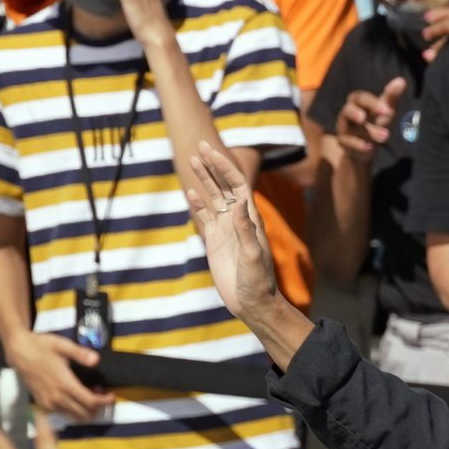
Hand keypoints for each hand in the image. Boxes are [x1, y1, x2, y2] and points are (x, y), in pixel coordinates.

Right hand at [4, 332, 114, 423]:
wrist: (18, 351)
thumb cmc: (40, 346)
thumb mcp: (62, 345)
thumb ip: (80, 353)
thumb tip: (96, 360)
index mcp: (64, 384)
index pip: (90, 402)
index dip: (104, 401)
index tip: (111, 395)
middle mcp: (57, 398)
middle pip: (84, 414)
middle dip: (98, 407)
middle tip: (102, 394)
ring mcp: (48, 403)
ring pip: (74, 417)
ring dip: (86, 410)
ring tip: (90, 395)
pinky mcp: (42, 404)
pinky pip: (63, 413)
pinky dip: (73, 410)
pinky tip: (75, 397)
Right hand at [185, 142, 280, 319]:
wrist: (251, 302)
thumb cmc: (258, 281)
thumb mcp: (252, 255)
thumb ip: (245, 230)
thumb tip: (239, 203)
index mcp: (250, 218)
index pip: (237, 184)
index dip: (224, 166)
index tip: (211, 152)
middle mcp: (238, 219)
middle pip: (224, 185)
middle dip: (213, 165)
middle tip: (200, 146)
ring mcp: (226, 229)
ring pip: (214, 197)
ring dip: (204, 179)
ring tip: (192, 160)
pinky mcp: (215, 241)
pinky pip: (205, 217)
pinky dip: (197, 204)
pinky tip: (190, 192)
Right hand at [335, 77, 406, 162]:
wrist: (365, 148)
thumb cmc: (375, 123)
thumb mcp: (385, 111)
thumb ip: (391, 97)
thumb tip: (401, 80)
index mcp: (357, 103)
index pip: (361, 98)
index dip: (372, 103)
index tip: (388, 110)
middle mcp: (347, 113)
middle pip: (349, 109)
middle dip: (360, 113)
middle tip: (378, 119)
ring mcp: (344, 128)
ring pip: (348, 126)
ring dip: (367, 130)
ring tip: (385, 136)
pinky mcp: (343, 143)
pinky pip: (347, 143)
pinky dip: (358, 145)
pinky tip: (370, 147)